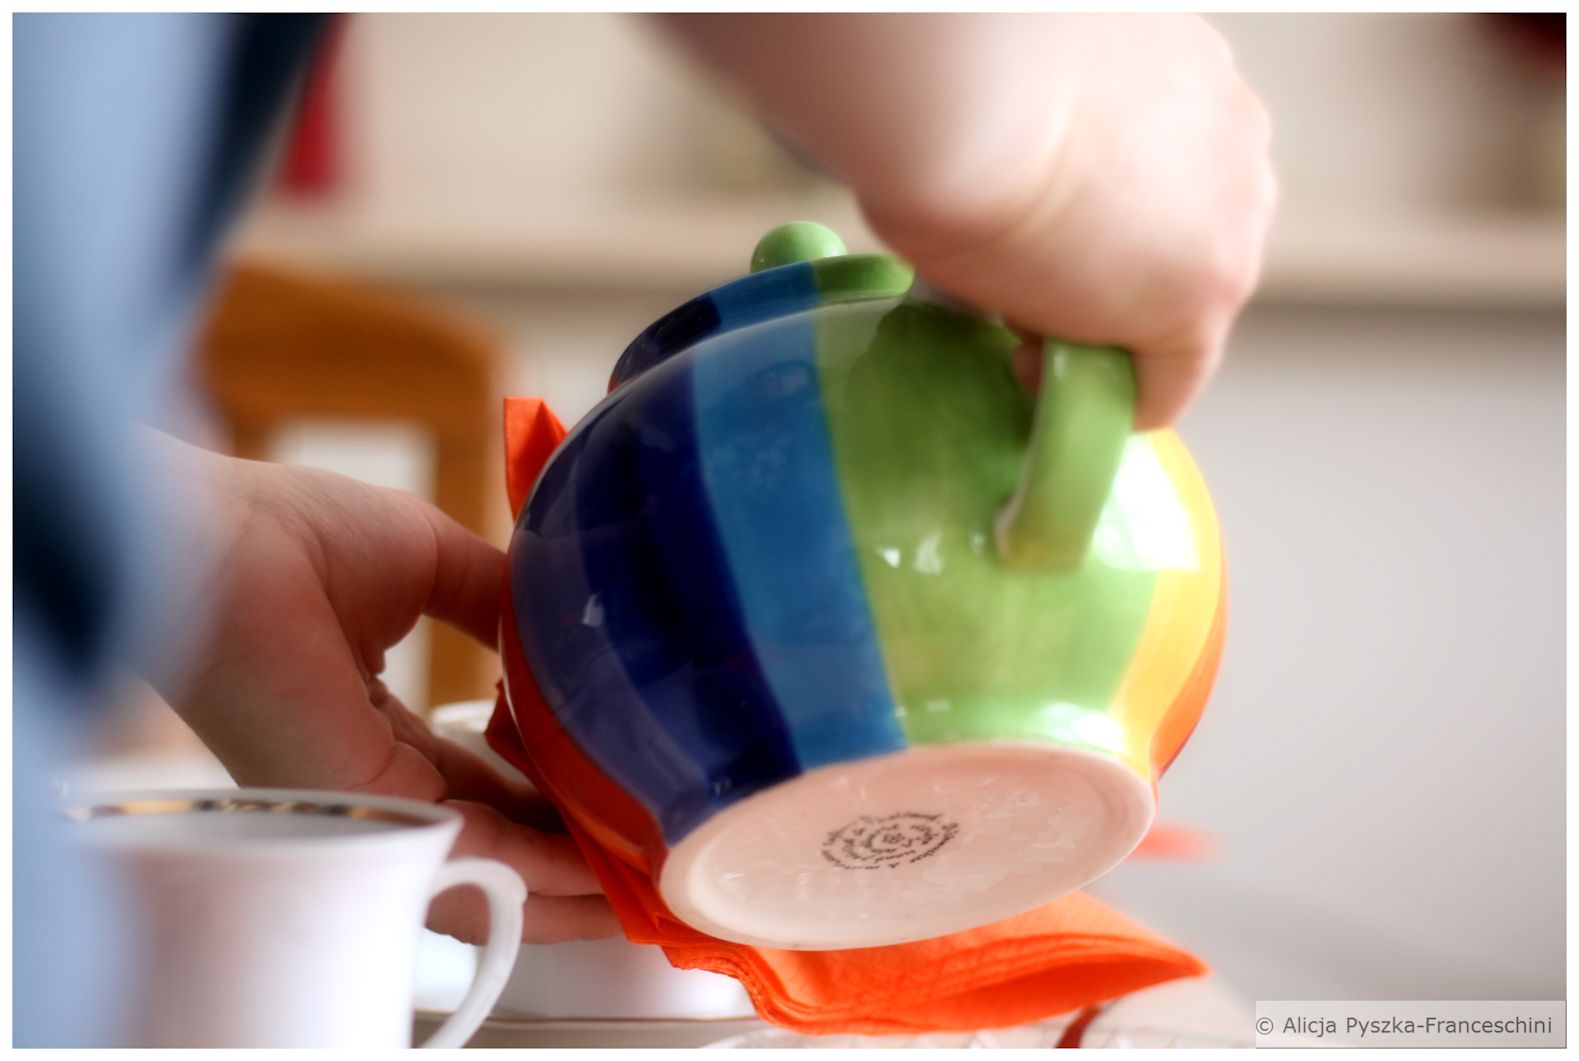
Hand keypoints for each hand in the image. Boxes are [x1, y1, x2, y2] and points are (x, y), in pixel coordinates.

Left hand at [151, 434, 619, 943]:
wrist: (226, 540)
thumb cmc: (296, 536)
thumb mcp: (433, 560)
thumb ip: (501, 602)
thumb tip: (567, 619)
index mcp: (373, 720)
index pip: (477, 780)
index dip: (548, 795)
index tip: (613, 794)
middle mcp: (369, 779)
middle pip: (486, 838)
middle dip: (569, 857)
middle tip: (646, 861)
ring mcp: (364, 806)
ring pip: (483, 869)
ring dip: (567, 886)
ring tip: (643, 886)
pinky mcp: (364, 812)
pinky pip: (470, 857)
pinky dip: (540, 872)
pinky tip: (598, 873)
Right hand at [663, 13, 1275, 427]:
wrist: (970, 94)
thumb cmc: (967, 84)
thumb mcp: (1028, 109)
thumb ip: (1056, 158)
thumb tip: (1018, 211)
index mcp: (1195, 79)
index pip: (1170, 182)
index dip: (1101, 228)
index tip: (1044, 252)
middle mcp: (1236, 143)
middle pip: (1184, 246)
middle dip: (1112, 276)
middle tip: (1026, 284)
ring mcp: (1231, 224)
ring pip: (1180, 314)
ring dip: (1107, 328)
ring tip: (1023, 325)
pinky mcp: (1201, 302)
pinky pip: (1167, 383)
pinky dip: (1110, 399)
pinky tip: (1039, 376)